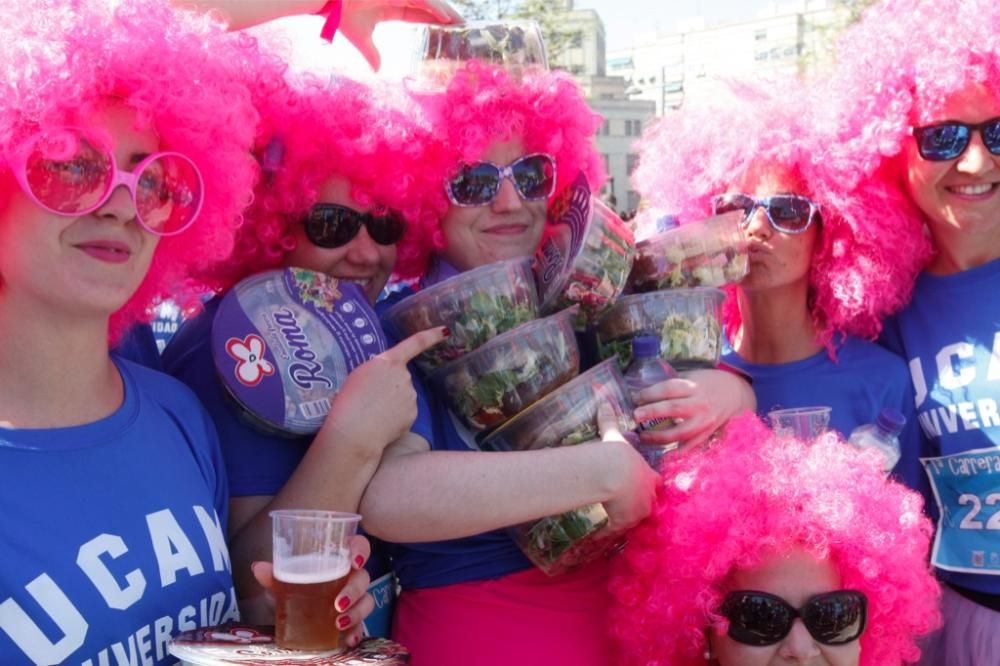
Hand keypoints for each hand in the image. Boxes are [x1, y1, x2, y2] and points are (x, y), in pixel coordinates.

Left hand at [250, 535, 372, 646]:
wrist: (293, 611)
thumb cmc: (296, 587)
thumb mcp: (283, 581)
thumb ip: (274, 575)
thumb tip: (258, 568)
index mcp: (338, 558)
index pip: (358, 546)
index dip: (360, 550)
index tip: (354, 561)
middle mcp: (350, 576)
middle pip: (363, 577)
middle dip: (354, 590)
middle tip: (338, 603)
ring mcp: (354, 598)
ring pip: (366, 600)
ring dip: (356, 612)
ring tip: (339, 623)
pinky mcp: (352, 618)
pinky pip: (361, 624)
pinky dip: (356, 632)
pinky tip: (350, 640)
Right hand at [319, 326, 447, 455]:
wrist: (353, 431)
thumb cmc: (347, 402)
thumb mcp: (358, 376)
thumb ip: (377, 371)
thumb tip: (386, 380)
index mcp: (388, 362)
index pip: (414, 343)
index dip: (431, 336)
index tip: (445, 331)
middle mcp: (404, 376)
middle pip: (400, 377)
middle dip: (389, 386)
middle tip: (369, 399)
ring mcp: (411, 395)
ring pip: (402, 396)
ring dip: (391, 402)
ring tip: (371, 412)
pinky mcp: (413, 414)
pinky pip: (404, 412)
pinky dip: (394, 417)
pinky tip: (380, 422)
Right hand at [340, 0, 462, 70]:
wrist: (328, 1)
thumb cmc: (340, 14)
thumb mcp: (360, 38)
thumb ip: (371, 53)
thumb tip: (377, 70)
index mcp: (392, 5)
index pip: (419, 13)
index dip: (434, 19)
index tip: (450, 27)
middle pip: (428, 5)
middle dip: (446, 14)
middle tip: (463, 25)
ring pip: (427, 0)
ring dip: (445, 11)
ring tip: (460, 23)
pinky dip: (434, 6)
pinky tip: (445, 17)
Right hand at [595, 404, 658, 532]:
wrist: (611, 472)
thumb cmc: (616, 454)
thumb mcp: (613, 436)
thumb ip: (609, 420)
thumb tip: (603, 402)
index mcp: (649, 476)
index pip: (656, 482)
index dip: (651, 483)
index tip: (645, 484)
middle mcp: (648, 496)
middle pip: (651, 504)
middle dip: (643, 504)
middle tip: (631, 504)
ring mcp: (638, 511)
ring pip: (637, 518)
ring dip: (628, 518)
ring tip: (616, 518)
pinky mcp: (625, 521)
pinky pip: (619, 530)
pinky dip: (611, 531)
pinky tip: (603, 532)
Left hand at [632, 368, 754, 449]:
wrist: (735, 393)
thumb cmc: (707, 382)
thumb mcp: (691, 375)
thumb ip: (671, 384)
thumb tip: (641, 390)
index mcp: (694, 386)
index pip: (669, 389)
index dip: (650, 393)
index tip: (635, 398)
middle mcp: (700, 404)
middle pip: (674, 408)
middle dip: (652, 412)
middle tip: (635, 416)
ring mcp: (705, 421)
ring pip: (681, 432)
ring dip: (660, 436)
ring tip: (643, 437)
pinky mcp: (707, 434)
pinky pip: (691, 446)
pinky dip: (678, 453)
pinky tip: (663, 455)